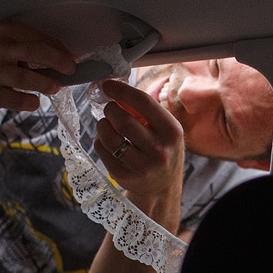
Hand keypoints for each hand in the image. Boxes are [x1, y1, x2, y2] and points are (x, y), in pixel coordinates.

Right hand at [0, 20, 76, 112]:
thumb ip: (24, 43)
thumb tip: (62, 55)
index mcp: (0, 31)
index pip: (36, 37)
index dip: (58, 48)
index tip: (71, 58)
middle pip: (33, 52)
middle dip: (57, 61)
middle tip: (69, 70)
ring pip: (24, 78)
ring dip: (45, 83)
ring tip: (54, 87)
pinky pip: (13, 99)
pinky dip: (28, 102)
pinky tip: (34, 101)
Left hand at [94, 79, 186, 203]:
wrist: (162, 187)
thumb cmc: (161, 149)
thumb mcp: (165, 130)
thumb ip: (145, 110)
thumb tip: (115, 89)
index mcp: (172, 132)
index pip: (143, 102)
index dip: (122, 90)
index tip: (107, 85)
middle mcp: (159, 150)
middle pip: (122, 120)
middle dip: (110, 109)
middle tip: (109, 109)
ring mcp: (142, 166)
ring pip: (108, 136)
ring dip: (102, 125)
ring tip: (106, 125)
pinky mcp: (125, 176)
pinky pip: (102, 150)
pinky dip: (100, 141)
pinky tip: (107, 141)